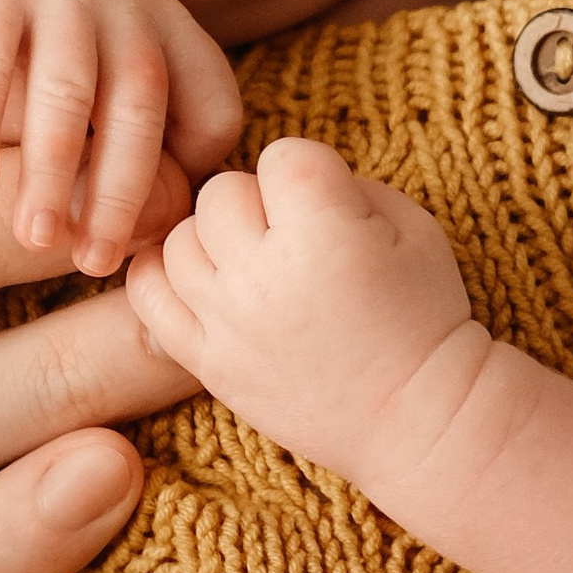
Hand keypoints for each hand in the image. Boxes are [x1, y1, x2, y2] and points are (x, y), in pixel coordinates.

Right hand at [0, 0, 242, 276]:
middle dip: (123, 193)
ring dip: (55, 169)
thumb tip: (162, 250)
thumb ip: (136, 145)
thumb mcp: (107, 84)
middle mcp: (127, 2)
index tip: (153, 242)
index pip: (213, 110)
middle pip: (143, 107)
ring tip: (37, 236)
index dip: (193, 180)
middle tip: (94, 264)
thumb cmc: (41, 51)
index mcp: (172, 31)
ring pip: (70, 89)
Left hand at [125, 135, 480, 482]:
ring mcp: (228, 321)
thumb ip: (346, 185)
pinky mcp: (208, 362)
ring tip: (252, 265)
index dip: (308, 171)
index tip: (331, 205)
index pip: (281, 155)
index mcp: (324, 232)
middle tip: (292, 237)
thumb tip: (286, 181)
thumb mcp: (414, 227)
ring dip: (213, 242)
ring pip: (178, 240)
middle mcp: (264, 273)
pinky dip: (165, 280)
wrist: (417, 416)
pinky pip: (148, 298)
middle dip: (258, 203)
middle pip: (220, 192)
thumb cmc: (424, 316)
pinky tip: (203, 284)